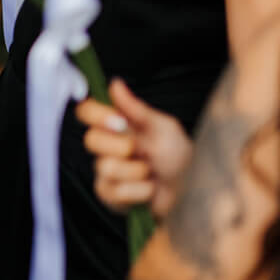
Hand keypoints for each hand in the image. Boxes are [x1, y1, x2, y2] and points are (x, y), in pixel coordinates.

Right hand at [77, 78, 190, 218]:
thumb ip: (136, 109)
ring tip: (151, 174)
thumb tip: (115, 84)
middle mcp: (108, 146)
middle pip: (91, 140)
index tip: (118, 121)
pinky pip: (114, 191)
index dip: (95, 115)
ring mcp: (107, 172)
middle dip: (121, 146)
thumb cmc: (180, 157)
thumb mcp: (163, 128)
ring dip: (136, 171)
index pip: (87, 112)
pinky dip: (139, 190)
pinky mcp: (110, 195)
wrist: (192, 191)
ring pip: (106, 167)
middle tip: (142, 151)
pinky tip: (148, 190)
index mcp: (118, 125)